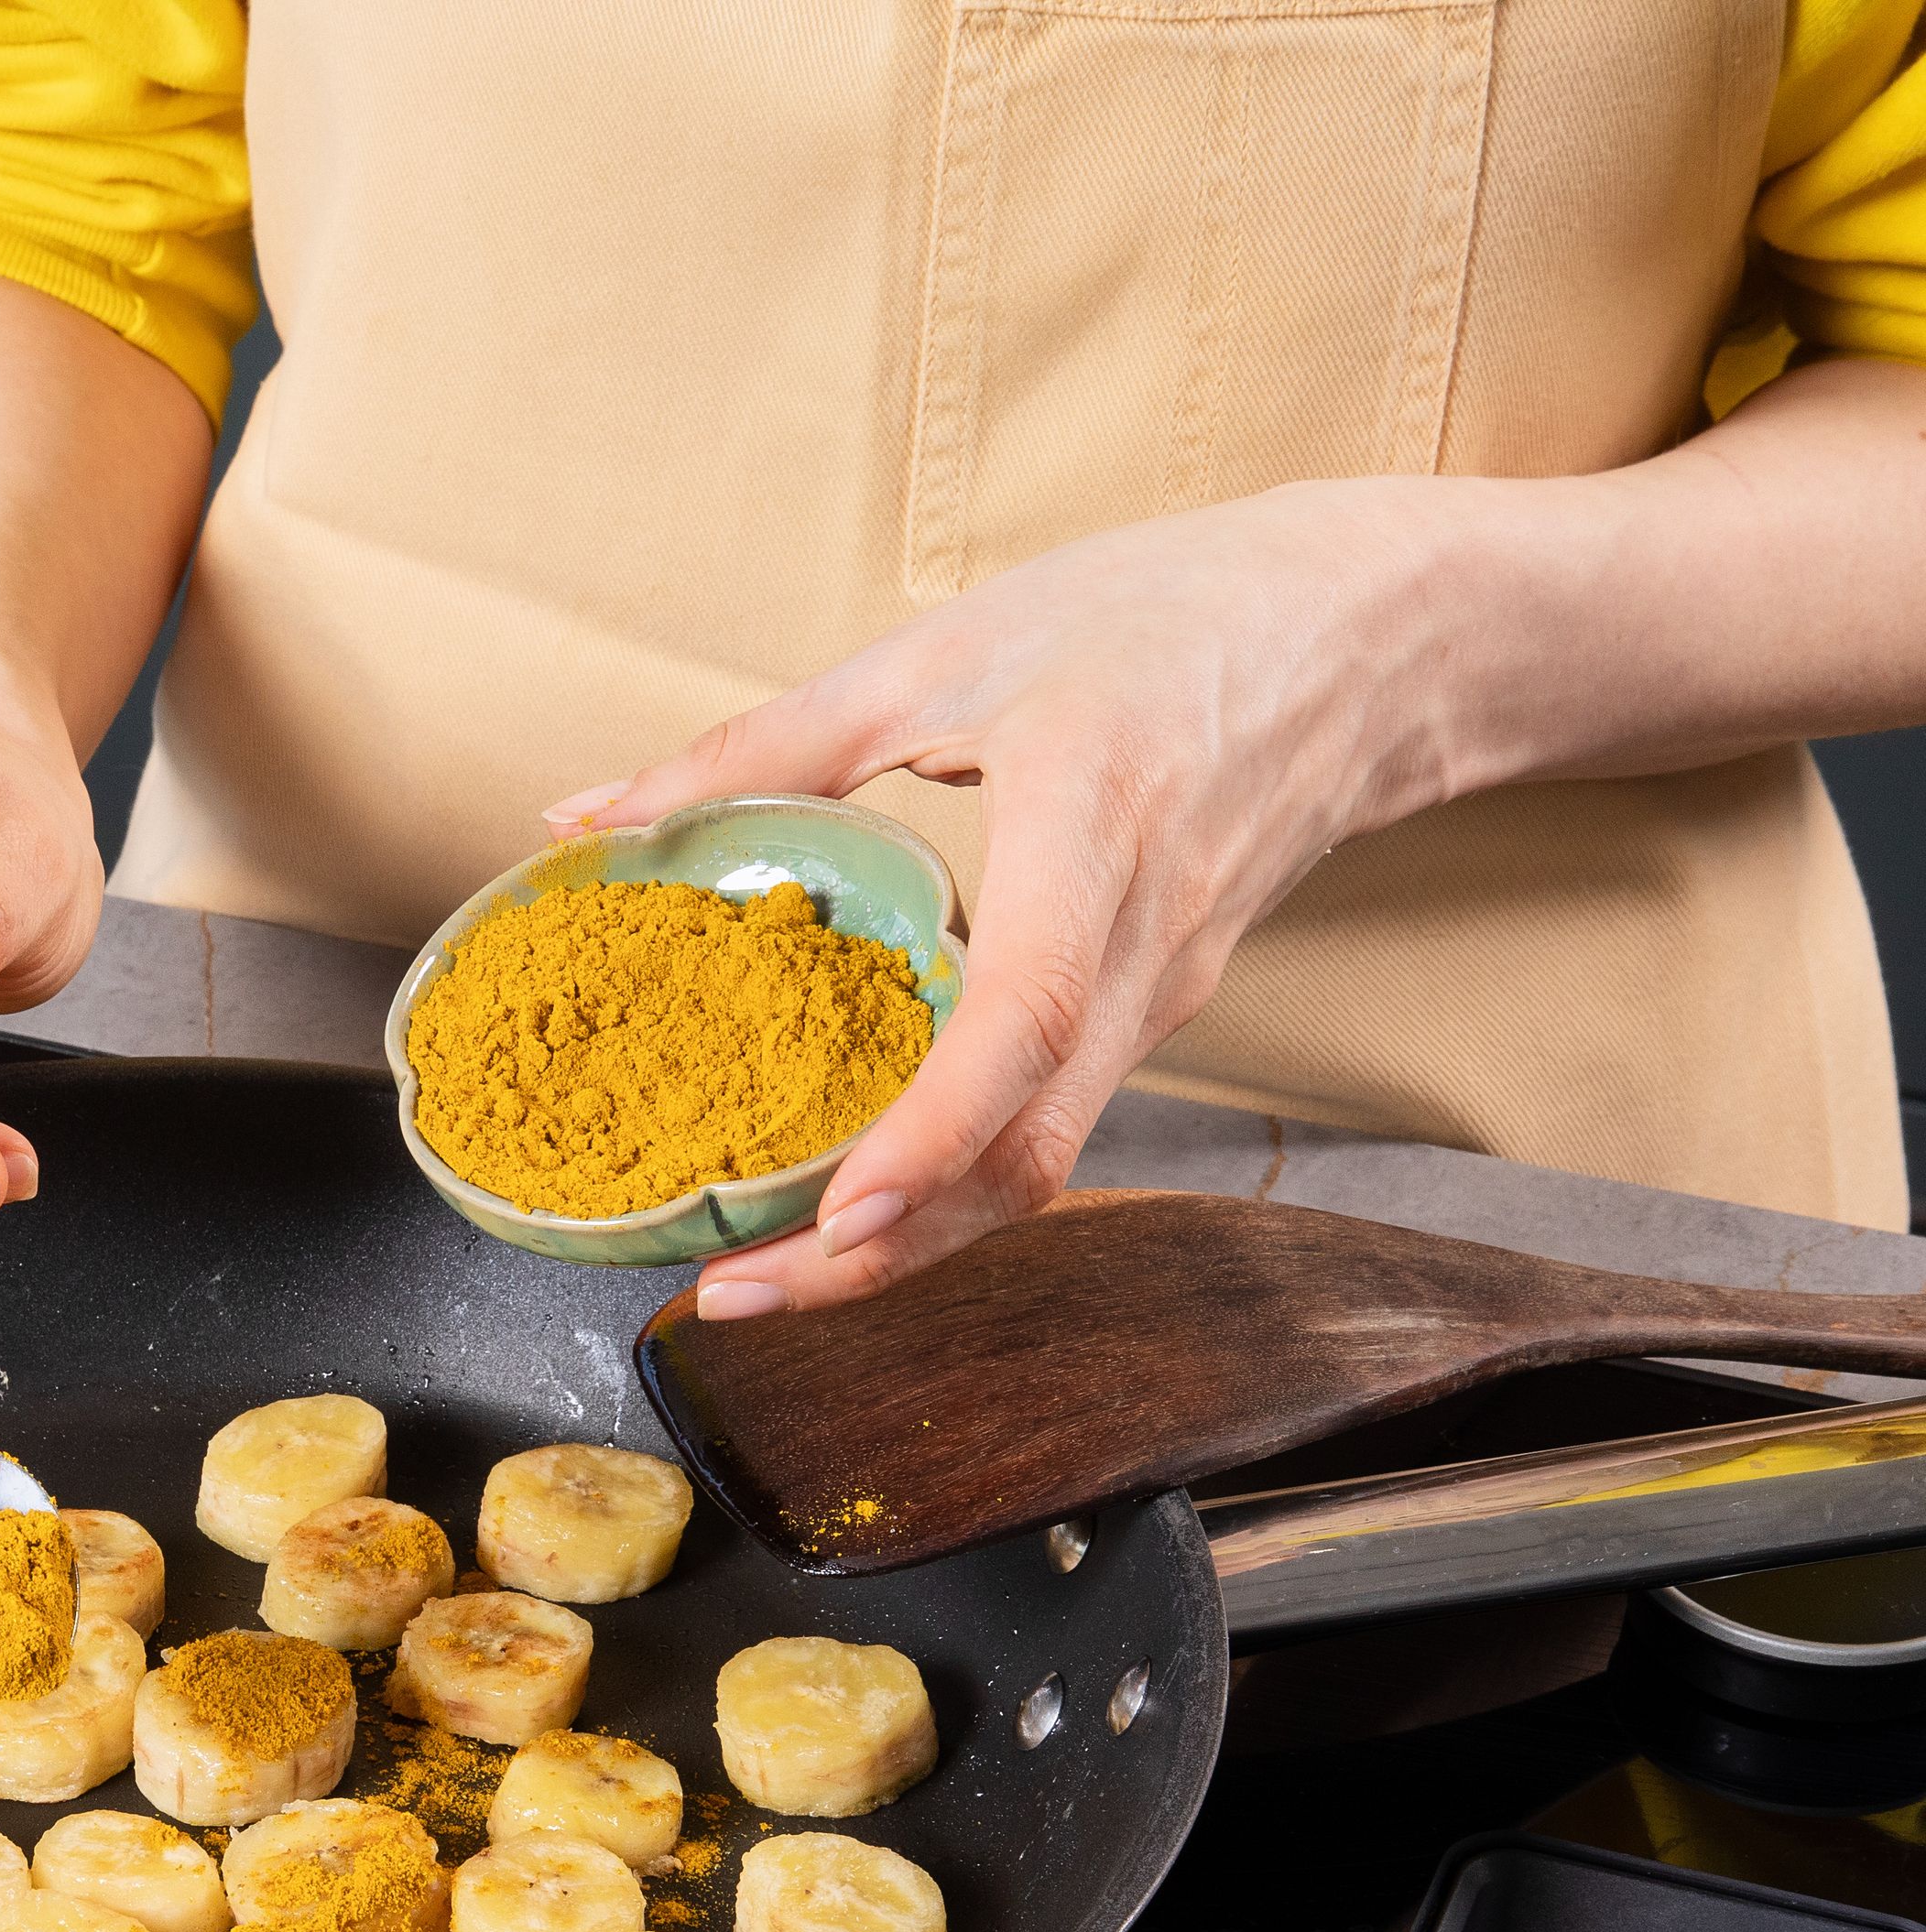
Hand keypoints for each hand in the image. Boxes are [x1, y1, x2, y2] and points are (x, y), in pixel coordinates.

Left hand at [546, 480, 1457, 1316]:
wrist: (1370, 632)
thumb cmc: (1161, 614)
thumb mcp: (945, 651)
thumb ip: (762, 743)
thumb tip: (586, 818)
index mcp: (1098, 825)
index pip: (1029, 1017)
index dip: (934, 1131)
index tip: (841, 1211)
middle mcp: (1146, 942)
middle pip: (1029, 1148)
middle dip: (880, 1249)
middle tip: (730, 1293)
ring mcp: (1164, 992)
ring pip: (1043, 1161)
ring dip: (910, 1239)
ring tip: (761, 1272)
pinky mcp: (1158, 1008)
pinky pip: (1052, 1121)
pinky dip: (951, 1178)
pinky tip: (848, 1190)